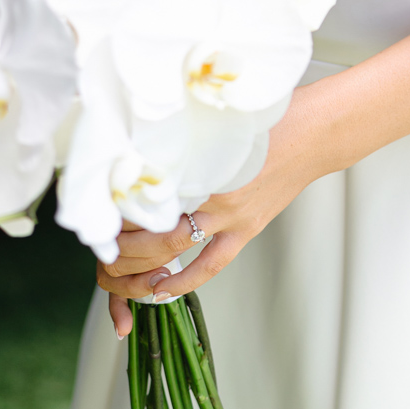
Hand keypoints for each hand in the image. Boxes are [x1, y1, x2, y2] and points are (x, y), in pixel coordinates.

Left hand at [96, 86, 322, 337]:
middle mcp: (212, 193)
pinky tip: (161, 289)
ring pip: (175, 249)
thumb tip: (140, 146)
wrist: (313, 134)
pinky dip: (184, 281)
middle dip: (122, 245)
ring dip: (143, 265)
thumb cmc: (267, 119)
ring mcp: (231, 215)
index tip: (95, 209)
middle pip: (153, 228)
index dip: (116, 207)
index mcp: (201, 162)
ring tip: (118, 272)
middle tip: (99, 249)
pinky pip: (211, 264)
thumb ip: (182, 138)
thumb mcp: (216, 122)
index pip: (145, 192)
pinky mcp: (246, 229)